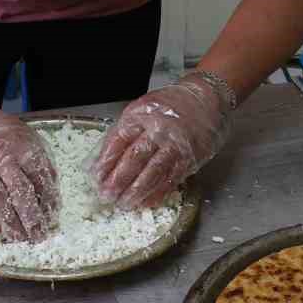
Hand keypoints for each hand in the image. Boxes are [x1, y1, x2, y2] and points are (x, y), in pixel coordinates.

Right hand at [0, 99, 58, 241]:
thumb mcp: (25, 136)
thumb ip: (38, 160)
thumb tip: (52, 187)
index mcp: (22, 147)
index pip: (40, 177)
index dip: (48, 198)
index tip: (53, 215)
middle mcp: (2, 159)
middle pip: (20, 191)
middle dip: (31, 217)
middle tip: (39, 235)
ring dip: (9, 223)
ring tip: (19, 239)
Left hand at [93, 72, 234, 209]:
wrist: (206, 98)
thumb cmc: (171, 105)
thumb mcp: (142, 109)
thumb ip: (125, 131)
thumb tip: (104, 158)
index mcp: (141, 115)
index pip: (118, 141)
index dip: (106, 162)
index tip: (96, 178)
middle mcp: (158, 129)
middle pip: (134, 158)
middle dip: (118, 180)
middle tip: (107, 196)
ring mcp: (175, 144)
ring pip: (153, 171)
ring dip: (137, 191)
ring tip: (124, 203)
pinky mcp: (190, 157)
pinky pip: (171, 178)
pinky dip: (158, 192)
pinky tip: (147, 201)